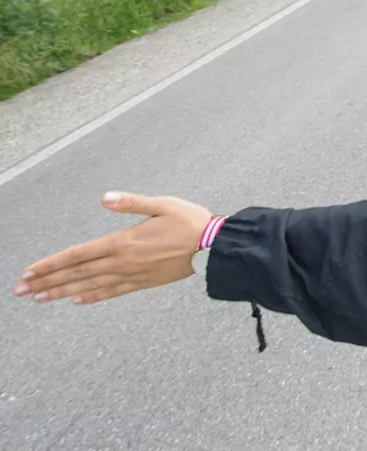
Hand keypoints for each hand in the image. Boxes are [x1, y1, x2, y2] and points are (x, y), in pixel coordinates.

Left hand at [12, 192, 211, 305]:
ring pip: (89, 285)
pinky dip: (92, 296)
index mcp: (122, 241)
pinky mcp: (143, 282)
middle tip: (22, 291)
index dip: (51, 264)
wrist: (214, 246)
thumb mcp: (161, 204)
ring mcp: (132, 275)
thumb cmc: (190, 221)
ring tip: (40, 298)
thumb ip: (131, 202)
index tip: (30, 272)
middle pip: (77, 273)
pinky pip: (112, 292)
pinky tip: (77, 300)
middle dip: (47, 282)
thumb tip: (105, 198)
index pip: (77, 254)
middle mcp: (122, 261)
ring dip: (62, 292)